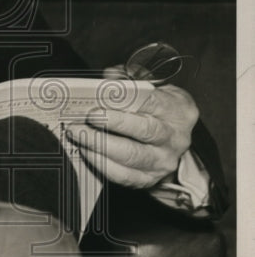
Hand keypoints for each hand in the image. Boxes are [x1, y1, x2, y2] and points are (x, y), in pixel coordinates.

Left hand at [68, 67, 198, 188]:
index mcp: (178, 111)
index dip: (127, 101)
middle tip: (87, 118)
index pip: (153, 103)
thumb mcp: (154, 89)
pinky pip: (123, 175)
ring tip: (78, 134)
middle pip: (144, 131)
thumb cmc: (159, 111)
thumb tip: (109, 77)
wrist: (173, 142)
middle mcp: (174, 138)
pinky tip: (86, 152)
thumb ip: (131, 79)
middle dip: (111, 124)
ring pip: (131, 155)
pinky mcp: (149, 179)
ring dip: (100, 144)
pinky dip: (101, 164)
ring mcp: (163, 161)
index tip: (102, 99)